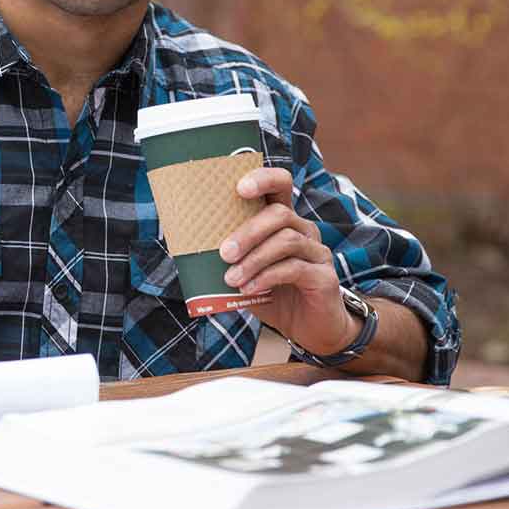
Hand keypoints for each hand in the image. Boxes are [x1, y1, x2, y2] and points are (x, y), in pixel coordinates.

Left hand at [219, 167, 356, 356]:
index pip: (280, 184)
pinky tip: (249, 290)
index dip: (263, 178)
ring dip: (253, 259)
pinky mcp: (324, 276)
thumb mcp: (245, 273)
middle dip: (247, 232)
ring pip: (286, 240)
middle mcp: (304, 230)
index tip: (239, 188)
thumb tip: (184, 250)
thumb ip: (226, 258)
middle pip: (279, 214)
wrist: (308, 329)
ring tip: (231, 279)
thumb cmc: (273, 294)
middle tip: (224, 253)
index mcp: (284, 221)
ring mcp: (317, 252)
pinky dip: (266, 277)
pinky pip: (294, 268)